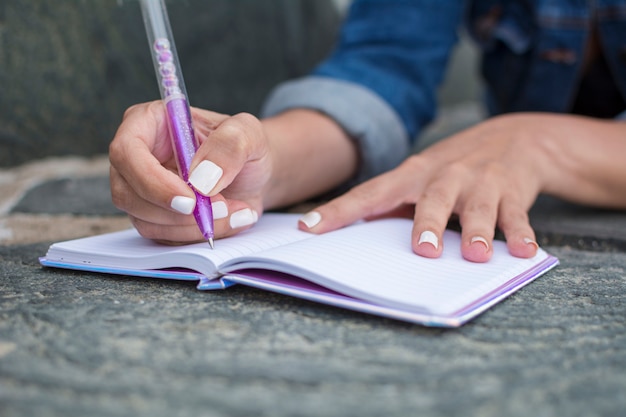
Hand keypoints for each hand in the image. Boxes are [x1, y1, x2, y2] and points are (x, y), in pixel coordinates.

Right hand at [110, 102, 357, 244]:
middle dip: (179, 212)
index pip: (126, 154)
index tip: (192, 200)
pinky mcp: (160, 217)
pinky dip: (199, 238)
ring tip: (237, 213)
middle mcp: (138, 158)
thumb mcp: (248, 133)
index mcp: (147, 125)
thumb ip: (227, 147)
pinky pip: (166, 238)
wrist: (261, 169)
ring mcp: (146, 191)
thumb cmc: (253, 144)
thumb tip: (200, 183)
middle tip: (226, 212)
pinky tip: (232, 222)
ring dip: (194, 228)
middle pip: (129, 194)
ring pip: (147, 222)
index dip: (153, 182)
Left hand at [298, 113, 625, 261]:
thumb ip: (393, 204)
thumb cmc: (452, 168)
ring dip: (477, 230)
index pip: (370, 193)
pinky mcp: (513, 191)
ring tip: (475, 255)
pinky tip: (523, 252)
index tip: (309, 228)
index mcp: (412, 175)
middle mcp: (445, 175)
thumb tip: (353, 237)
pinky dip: (521, 233)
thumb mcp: (420, 178)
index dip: (339, 211)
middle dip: (428, 222)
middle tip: (421, 249)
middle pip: (433, 198)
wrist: (515, 136)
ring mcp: (481, 182)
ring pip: (478, 207)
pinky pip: (516, 214)